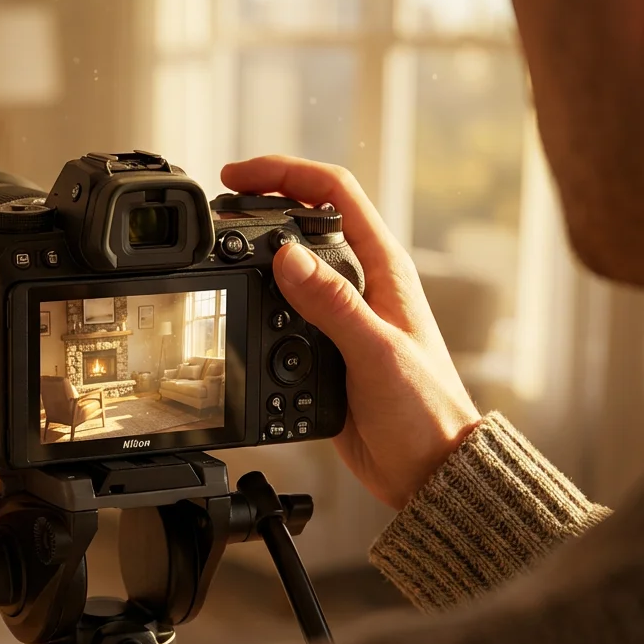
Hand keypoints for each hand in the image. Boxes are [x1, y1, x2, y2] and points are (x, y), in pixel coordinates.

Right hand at [222, 156, 482, 510]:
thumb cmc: (425, 411)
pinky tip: (233, 307)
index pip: (334, 193)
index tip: (239, 175)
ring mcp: (340, 315)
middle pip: (304, 221)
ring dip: (251, 255)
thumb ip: (331, 303)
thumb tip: (285, 255)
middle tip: (217, 207)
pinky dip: (252, 302)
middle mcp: (362, 283)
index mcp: (384, 268)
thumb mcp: (375, 351)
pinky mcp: (322, 348)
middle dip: (260, 205)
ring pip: (287, 266)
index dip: (285, 173)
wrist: (428, 470)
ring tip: (215, 252)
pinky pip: (279, 312)